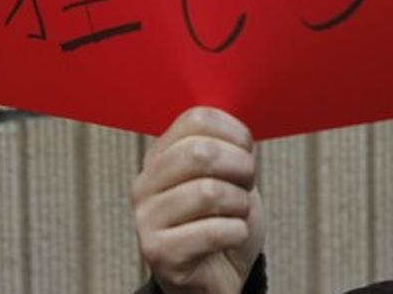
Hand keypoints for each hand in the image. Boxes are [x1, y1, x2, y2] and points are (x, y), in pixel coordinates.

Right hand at [132, 107, 264, 293]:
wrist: (216, 276)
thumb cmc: (225, 220)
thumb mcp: (227, 174)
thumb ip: (224, 144)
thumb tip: (234, 115)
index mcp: (161, 156)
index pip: (197, 119)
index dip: (235, 132)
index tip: (247, 152)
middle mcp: (145, 184)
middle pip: (201, 153)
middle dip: (240, 168)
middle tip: (246, 185)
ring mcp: (146, 219)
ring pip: (209, 193)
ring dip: (240, 204)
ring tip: (237, 214)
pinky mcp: (157, 252)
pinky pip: (212, 231)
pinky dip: (237, 233)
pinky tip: (231, 237)